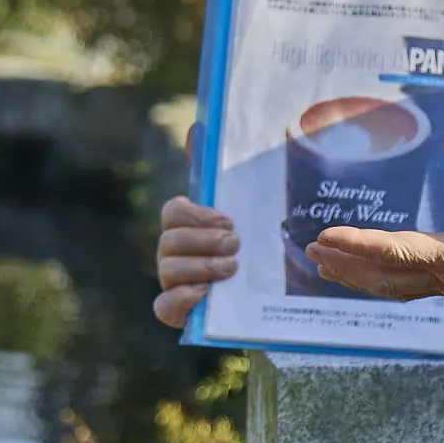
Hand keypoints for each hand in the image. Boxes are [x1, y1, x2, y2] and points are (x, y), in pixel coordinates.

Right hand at [153, 123, 240, 327]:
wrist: (280, 292)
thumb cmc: (259, 240)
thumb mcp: (252, 202)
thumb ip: (228, 168)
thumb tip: (197, 130)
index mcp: (187, 223)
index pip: (173, 211)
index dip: (195, 214)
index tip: (227, 219)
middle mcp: (174, 251)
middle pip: (169, 240)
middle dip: (202, 241)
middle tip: (235, 243)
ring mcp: (173, 281)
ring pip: (167, 270)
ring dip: (200, 266)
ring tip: (231, 268)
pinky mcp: (179, 312)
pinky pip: (163, 307)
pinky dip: (181, 300)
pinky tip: (205, 294)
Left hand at [305, 131, 443, 313]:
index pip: (399, 252)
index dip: (360, 244)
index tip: (328, 235)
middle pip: (386, 277)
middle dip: (346, 264)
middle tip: (310, 250)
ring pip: (394, 287)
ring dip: (358, 276)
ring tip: (324, 265)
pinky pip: (409, 286)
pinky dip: (381, 279)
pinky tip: (371, 272)